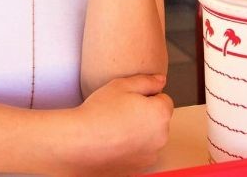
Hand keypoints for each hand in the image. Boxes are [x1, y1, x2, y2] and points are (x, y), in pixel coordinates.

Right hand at [58, 74, 172, 176]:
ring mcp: (152, 155)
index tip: (129, 98)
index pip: (164, 99)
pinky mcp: (140, 167)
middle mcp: (162, 137)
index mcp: (161, 114)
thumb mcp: (122, 84)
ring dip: (140, 131)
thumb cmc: (101, 111)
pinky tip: (115, 140)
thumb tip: (161, 80)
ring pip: (150, 136)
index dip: (146, 95)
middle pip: (158, 119)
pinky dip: (132, 146)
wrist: (82, 142)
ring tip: (116, 126)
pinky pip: (141, 151)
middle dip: (146, 113)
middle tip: (121, 110)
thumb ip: (147, 81)